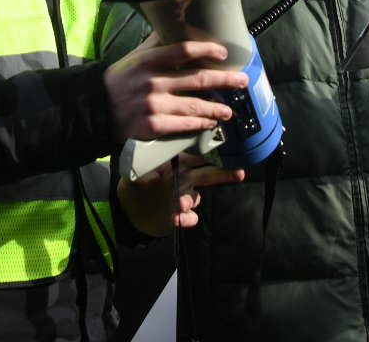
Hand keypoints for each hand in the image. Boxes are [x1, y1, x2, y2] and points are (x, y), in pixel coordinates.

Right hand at [104, 39, 248, 141]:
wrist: (96, 109)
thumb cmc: (119, 80)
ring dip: (216, 108)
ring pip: (194, 106)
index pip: (183, 50)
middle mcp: (153, 82)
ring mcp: (154, 106)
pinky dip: (200, 124)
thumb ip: (156, 43)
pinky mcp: (153, 126)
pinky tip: (210, 123)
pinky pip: (184, 125)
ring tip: (230, 110)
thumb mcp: (134, 57)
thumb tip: (174, 23)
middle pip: (197, 79)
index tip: (223, 53)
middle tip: (242, 80)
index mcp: (149, 61)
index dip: (206, 50)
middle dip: (225, 80)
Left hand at [117, 151, 246, 235]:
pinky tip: (178, 219)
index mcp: (177, 165)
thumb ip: (144, 174)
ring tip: (179, 205)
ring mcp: (184, 197)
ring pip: (196, 198)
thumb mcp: (136, 176)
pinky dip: (187, 219)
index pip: (197, 155)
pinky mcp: (181, 215)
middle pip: (209, 174)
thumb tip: (155, 176)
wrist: (130, 213)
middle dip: (225, 173)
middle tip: (238, 173)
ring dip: (190, 201)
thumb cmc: (135, 188)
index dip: (211, 151)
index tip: (225, 150)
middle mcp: (184, 179)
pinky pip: (191, 217)